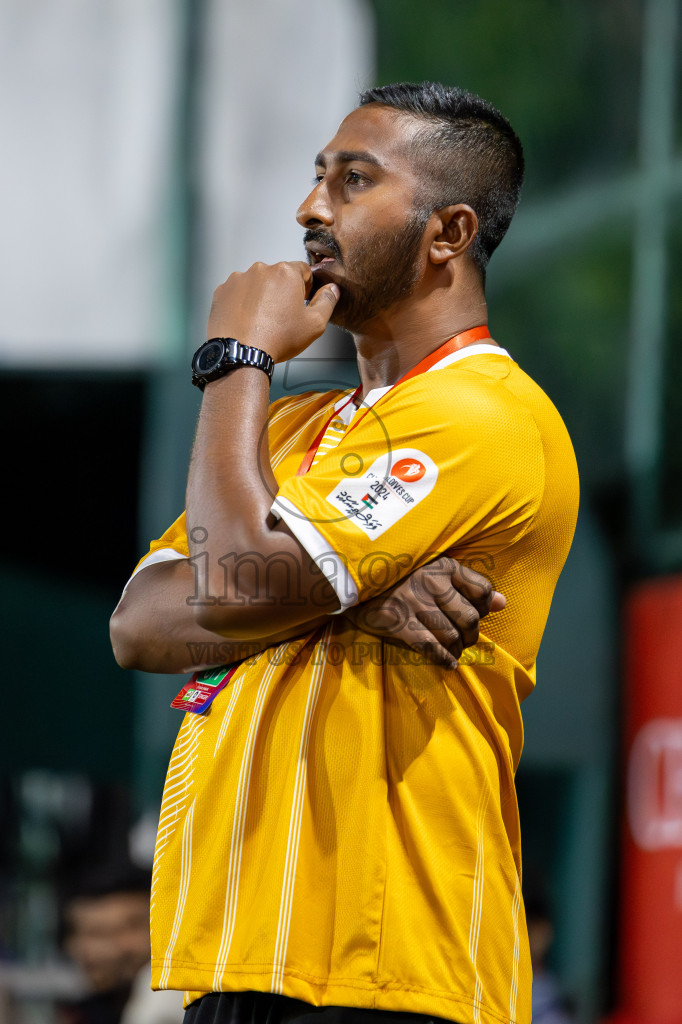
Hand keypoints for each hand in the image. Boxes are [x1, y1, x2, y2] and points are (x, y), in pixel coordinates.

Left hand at [207, 261, 339, 362]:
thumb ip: (327, 302)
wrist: (241, 354)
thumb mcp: (314, 325)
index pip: (303, 270)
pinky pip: (237, 293)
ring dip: (261, 296)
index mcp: (285, 273)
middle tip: (281, 317)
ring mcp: (238, 279)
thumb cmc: (277, 339)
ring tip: (262, 321)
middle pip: (277, 276)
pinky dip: (242, 303)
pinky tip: (247, 321)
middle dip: (281, 291)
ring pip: (256, 283)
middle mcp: (260, 269)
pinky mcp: (222, 291)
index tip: (302, 302)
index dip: (306, 287)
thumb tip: (332, 289)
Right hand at [344, 555, 504, 669]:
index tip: (475, 614)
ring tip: (454, 650)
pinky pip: (431, 648)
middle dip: (472, 635)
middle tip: (466, 639)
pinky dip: (443, 659)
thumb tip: (503, 603)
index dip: (484, 608)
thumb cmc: (395, 574)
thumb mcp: (432, 569)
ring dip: (458, 649)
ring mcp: (414, 603)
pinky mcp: (399, 623)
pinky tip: (446, 663)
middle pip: (470, 618)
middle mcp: (431, 582)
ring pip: (452, 636)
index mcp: (442, 565)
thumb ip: (467, 584)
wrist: (349, 578)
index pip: (482, 590)